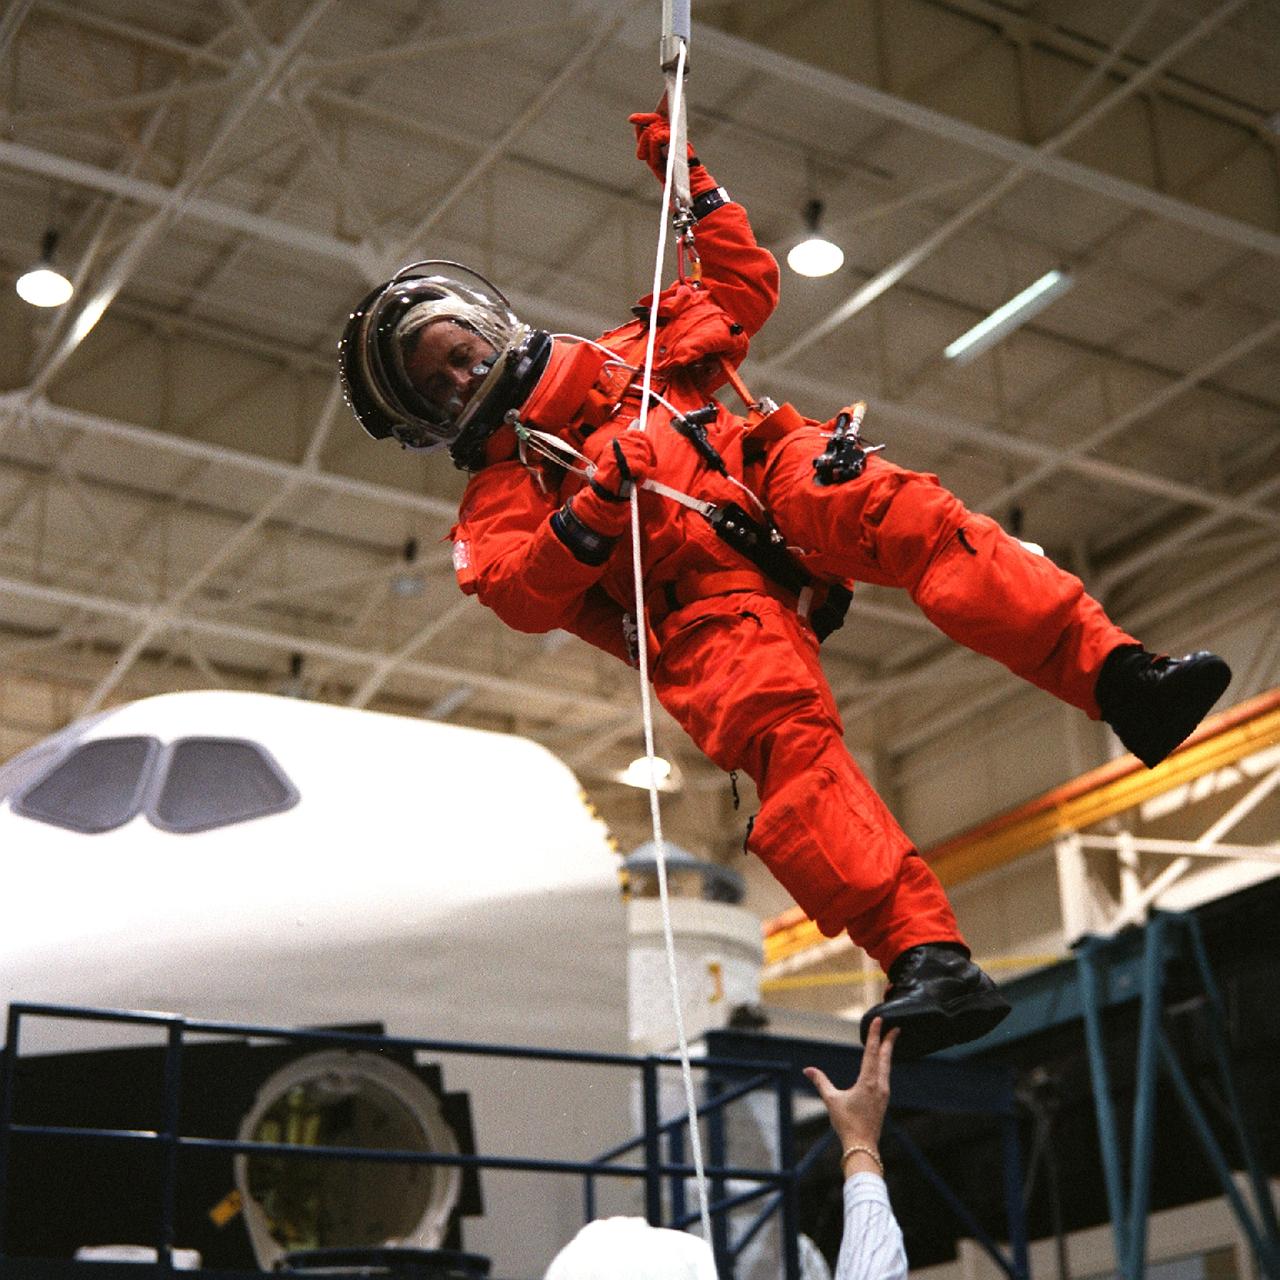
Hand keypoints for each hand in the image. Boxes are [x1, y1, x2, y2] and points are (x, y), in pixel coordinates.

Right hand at [565, 431, 656, 540]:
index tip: (651, 453)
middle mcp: (615, 444)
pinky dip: (642, 474)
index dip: (648, 443)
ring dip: (644, 467)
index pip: (636, 433)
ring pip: (643, 455)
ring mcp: (617, 453)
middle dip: (649, 456)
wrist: (605, 493)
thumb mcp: (623, 458)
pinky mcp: (620, 464)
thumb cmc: (616, 478)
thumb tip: (644, 438)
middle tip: (648, 466)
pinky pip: (640, 466)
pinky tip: (637, 478)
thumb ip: (632, 447)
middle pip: (642, 444)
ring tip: (638, 474)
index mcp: (616, 441)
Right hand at [803, 1017, 897, 1153]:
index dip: (875, 1035)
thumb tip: (807, 1070)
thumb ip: (820, 1082)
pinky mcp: (883, 1100)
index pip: (872, 1052)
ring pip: (887, 1067)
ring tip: (889, 1043)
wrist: (862, 1146)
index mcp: (868, 1082)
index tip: (880, 1021)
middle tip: (895, 1028)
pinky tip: (883, 1066)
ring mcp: (883, 1093)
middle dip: (889, 1041)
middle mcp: (879, 1085)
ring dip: (888, 1053)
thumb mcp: (831, 1100)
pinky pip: (886, 1076)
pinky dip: (885, 1065)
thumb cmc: (847, 1123)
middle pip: (885, 1058)